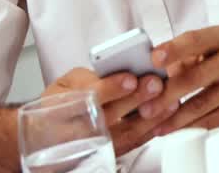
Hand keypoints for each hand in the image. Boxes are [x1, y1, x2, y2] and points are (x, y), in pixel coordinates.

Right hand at [42, 68, 175, 155]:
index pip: (87, 97)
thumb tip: (118, 67)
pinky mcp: (111, 152)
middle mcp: (79, 130)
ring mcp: (96, 145)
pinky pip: (134, 143)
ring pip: (125, 133)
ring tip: (169, 98)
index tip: (130, 78)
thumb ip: (90, 76)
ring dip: (150, 115)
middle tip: (155, 83)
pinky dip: (152, 128)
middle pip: (109, 116)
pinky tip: (166, 113)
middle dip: (135, 99)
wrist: (50, 136)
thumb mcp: (66, 83)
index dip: (110, 88)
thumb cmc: (60, 105)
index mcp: (64, 107)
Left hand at [140, 26, 218, 134]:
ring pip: (201, 104)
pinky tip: (177, 130)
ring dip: (174, 118)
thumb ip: (186, 57)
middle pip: (195, 77)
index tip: (154, 58)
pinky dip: (191, 127)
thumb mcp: (215, 48)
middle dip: (166, 94)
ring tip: (155, 124)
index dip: (174, 49)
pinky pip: (212, 120)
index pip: (195, 40)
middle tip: (146, 107)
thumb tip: (157, 73)